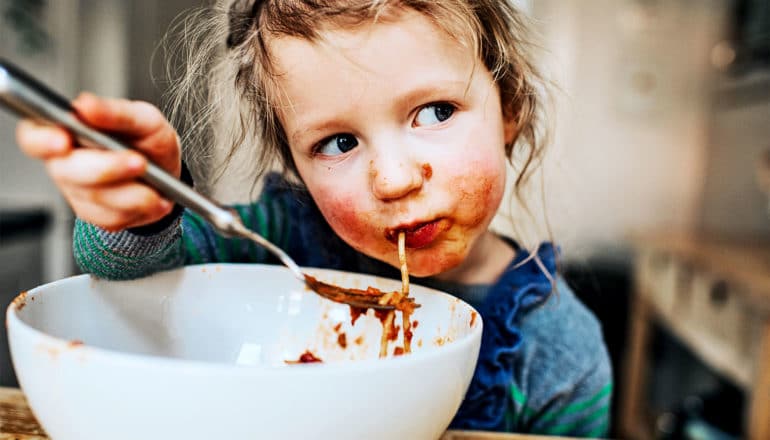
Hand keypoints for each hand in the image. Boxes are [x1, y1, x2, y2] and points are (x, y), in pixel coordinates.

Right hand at [16, 92, 181, 230]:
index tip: (63, 141)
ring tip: (155, 182)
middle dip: (108, 168)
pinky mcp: (93, 215)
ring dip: (133, 192)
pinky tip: (153, 196)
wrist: (168, 175)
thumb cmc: (148, 141)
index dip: (42, 140)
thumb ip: (115, 112)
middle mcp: (64, 162)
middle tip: (139, 162)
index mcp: (66, 129)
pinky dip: (140, 207)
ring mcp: (76, 191)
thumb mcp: (143, 118)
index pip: (33, 136)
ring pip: (96, 197)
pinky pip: (112, 217)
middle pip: (67, 171)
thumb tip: (85, 105)